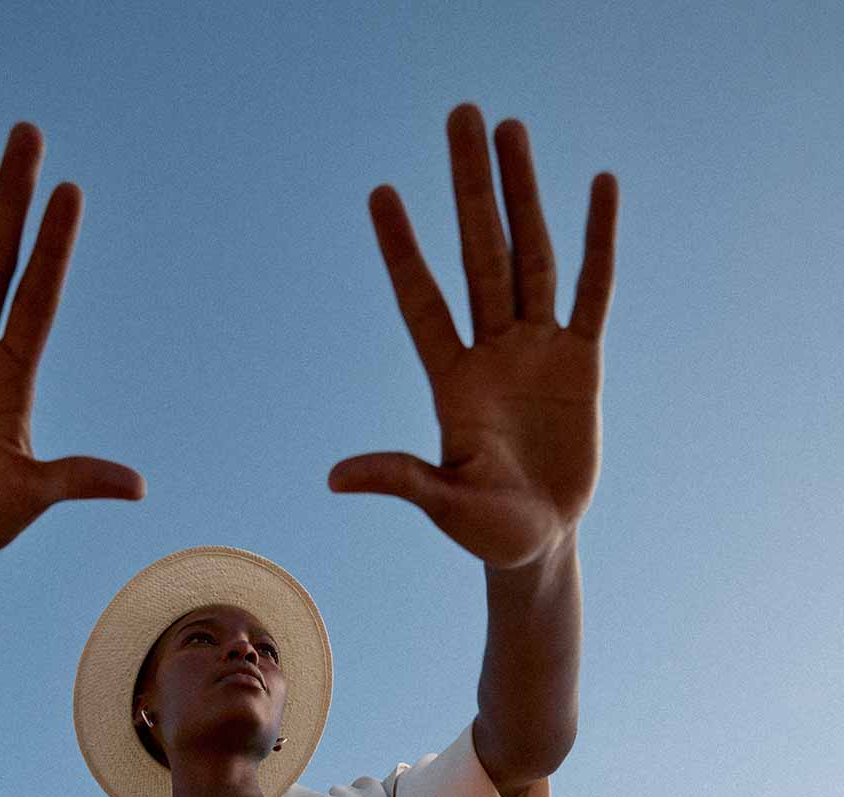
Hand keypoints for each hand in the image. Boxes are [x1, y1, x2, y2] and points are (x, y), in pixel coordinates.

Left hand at [328, 103, 616, 569]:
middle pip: (479, 253)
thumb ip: (400, 479)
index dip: (402, 251)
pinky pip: (592, 291)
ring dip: (523, 194)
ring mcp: (536, 351)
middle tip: (460, 116)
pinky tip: (598, 186)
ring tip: (510, 130)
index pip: (421, 302)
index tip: (380, 193)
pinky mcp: (581, 363)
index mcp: (452, 382)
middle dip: (469, 188)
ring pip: (530, 257)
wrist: (538, 544)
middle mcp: (491, 352)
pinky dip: (598, 242)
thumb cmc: (486, 531)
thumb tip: (334, 478)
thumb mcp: (445, 504)